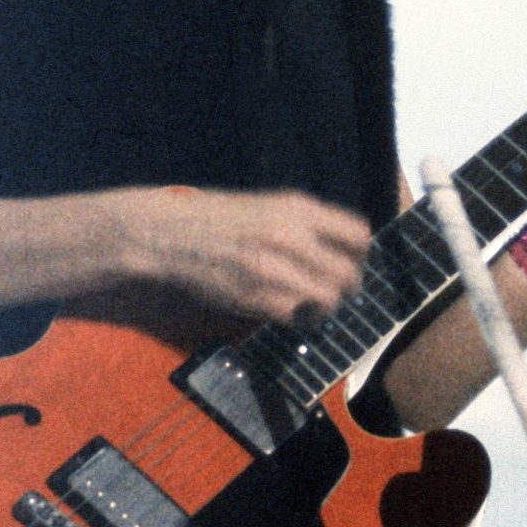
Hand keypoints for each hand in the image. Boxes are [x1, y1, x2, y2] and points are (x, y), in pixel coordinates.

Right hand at [125, 187, 373, 324]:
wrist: (167, 233)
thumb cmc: (217, 220)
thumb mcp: (267, 206)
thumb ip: (305, 225)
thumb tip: (341, 253)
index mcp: (298, 207)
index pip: (359, 234)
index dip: (359, 256)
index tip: (348, 264)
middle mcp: (291, 234)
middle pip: (349, 274)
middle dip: (345, 290)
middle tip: (331, 294)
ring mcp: (273, 266)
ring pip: (329, 299)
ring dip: (323, 308)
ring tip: (308, 305)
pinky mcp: (255, 295)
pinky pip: (298, 316)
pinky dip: (299, 320)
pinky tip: (287, 312)